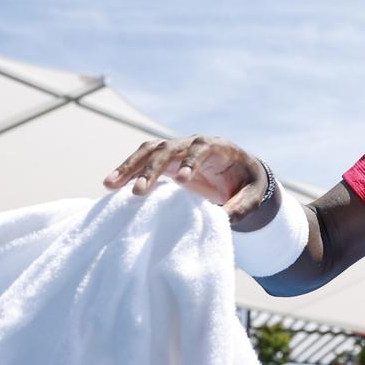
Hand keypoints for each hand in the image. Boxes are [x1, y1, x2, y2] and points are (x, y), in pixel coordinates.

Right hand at [103, 135, 269, 221]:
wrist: (242, 173)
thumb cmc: (249, 183)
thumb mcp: (254, 195)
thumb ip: (243, 206)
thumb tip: (225, 220)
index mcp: (219, 148)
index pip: (201, 149)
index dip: (191, 161)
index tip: (182, 180)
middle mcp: (194, 144)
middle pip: (169, 149)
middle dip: (152, 169)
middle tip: (138, 192)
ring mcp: (178, 150)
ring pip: (149, 152)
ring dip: (130, 167)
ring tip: (109, 184)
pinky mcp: (166, 161)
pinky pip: (143, 161)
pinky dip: (127, 171)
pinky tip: (111, 185)